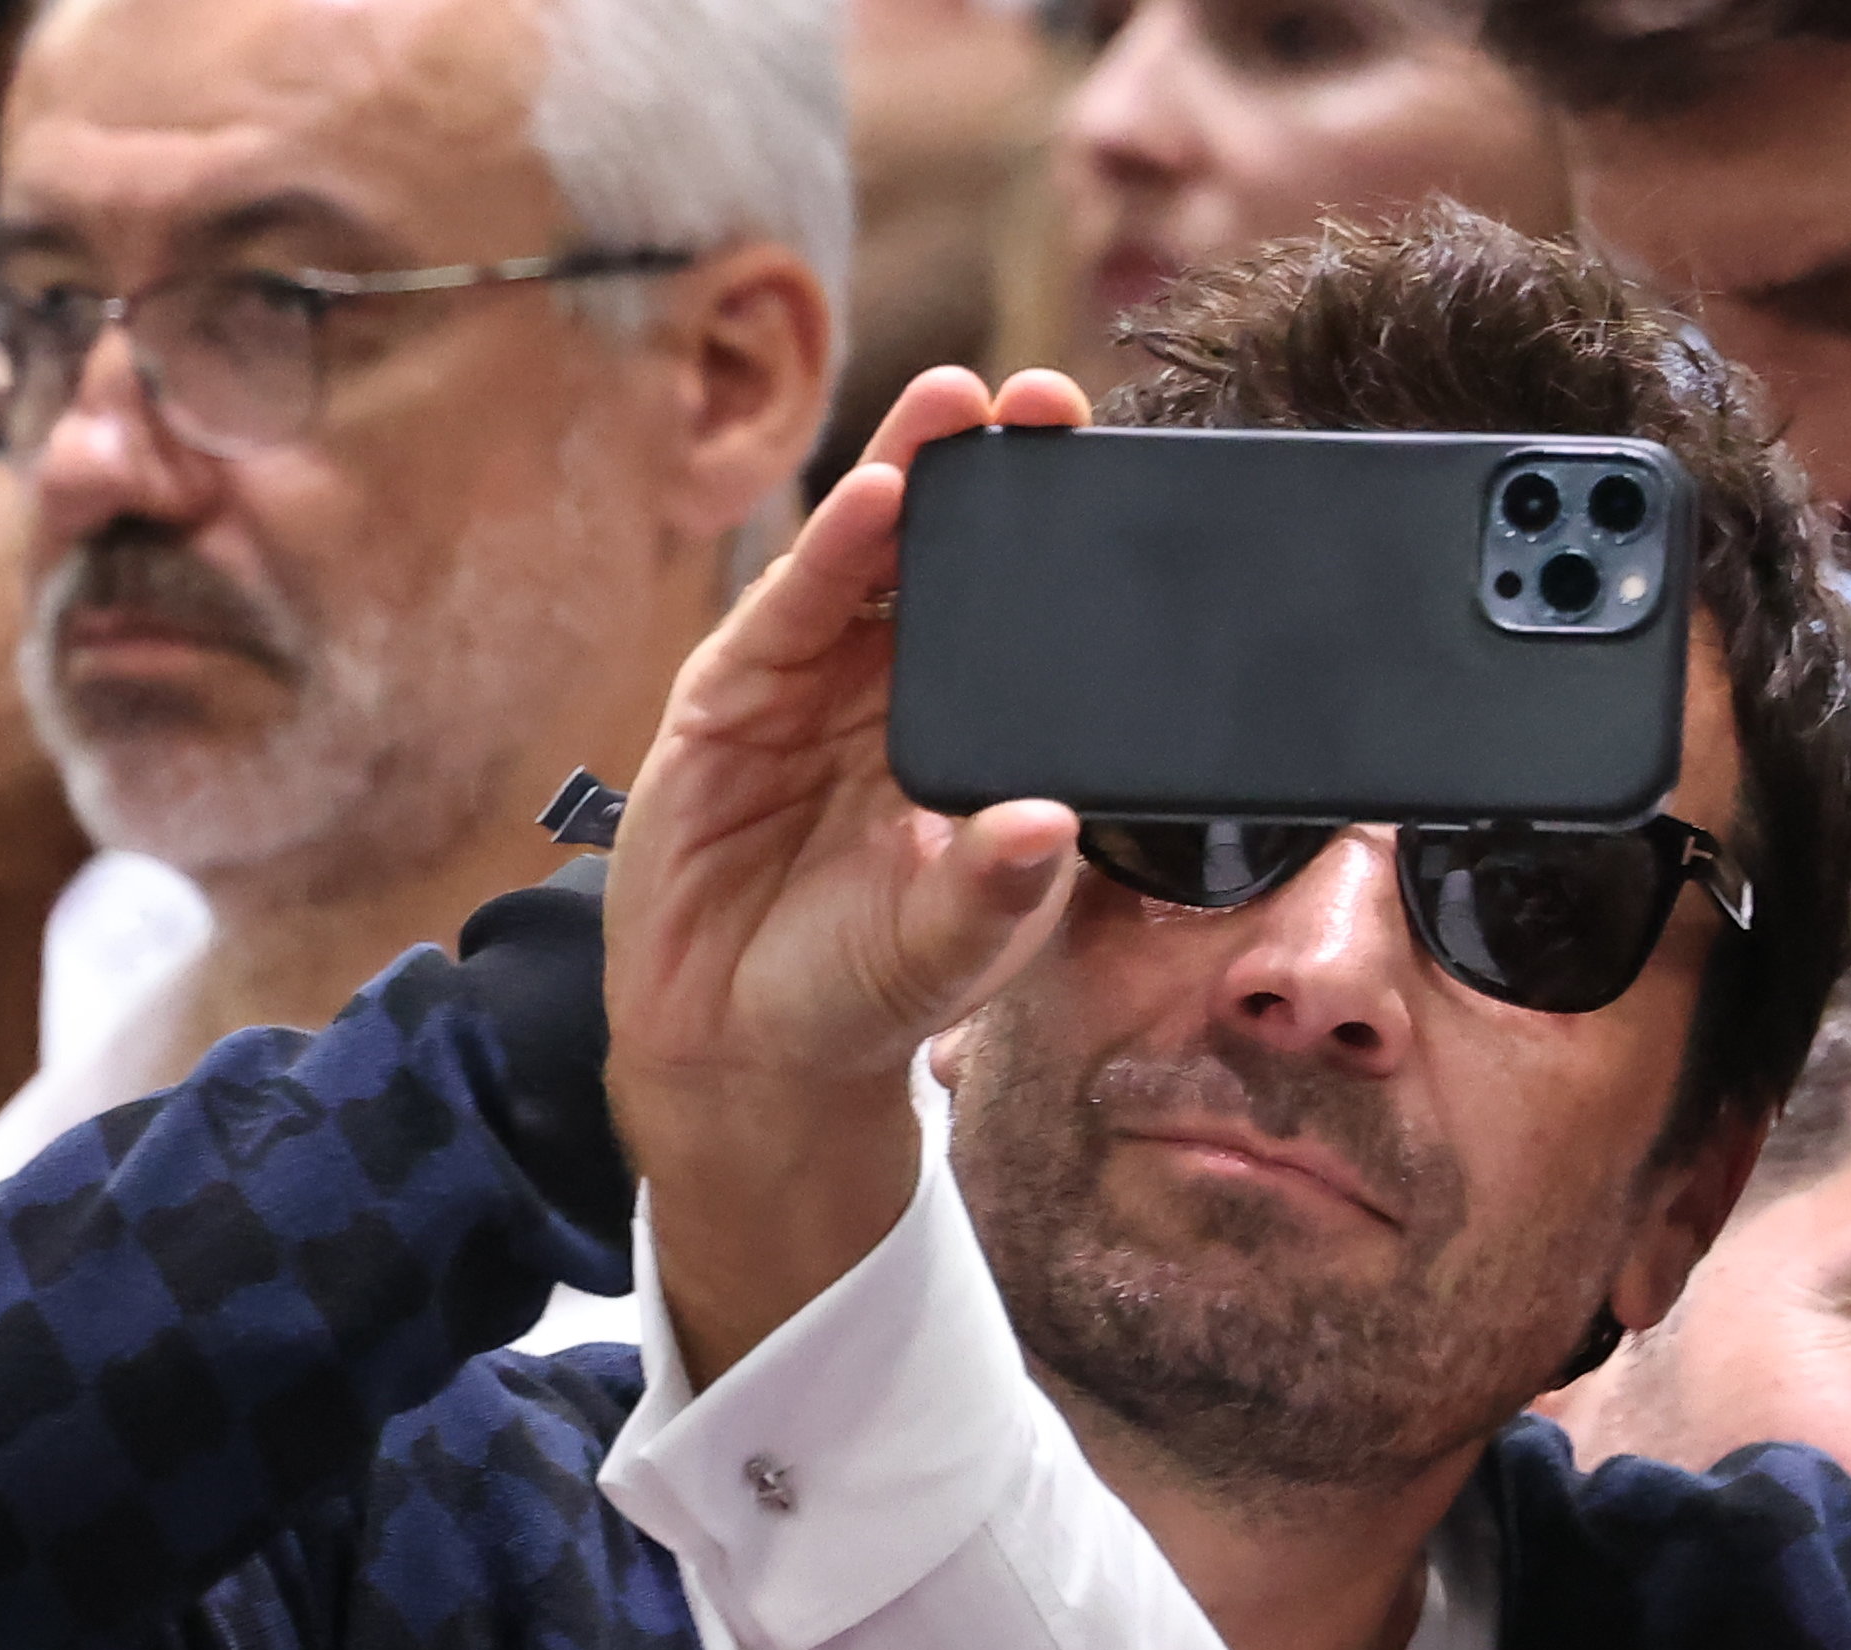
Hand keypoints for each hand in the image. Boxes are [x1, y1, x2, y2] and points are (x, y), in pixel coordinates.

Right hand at [603, 362, 1094, 1387]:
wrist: (737, 1050)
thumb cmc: (863, 989)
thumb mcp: (949, 950)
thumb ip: (994, 891)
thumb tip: (1043, 828)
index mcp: (976, 740)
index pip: (1029, 624)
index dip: (1065, 550)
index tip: (1118, 482)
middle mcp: (900, 693)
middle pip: (952, 561)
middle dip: (992, 474)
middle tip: (1044, 398)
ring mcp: (813, 686)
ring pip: (870, 559)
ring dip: (911, 475)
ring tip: (958, 406)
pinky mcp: (732, 698)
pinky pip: (790, 612)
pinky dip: (830, 553)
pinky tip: (875, 499)